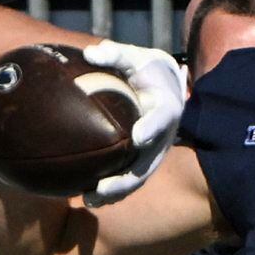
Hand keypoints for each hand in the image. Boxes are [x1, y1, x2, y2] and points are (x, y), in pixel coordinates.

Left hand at [81, 39, 182, 201]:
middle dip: (127, 180)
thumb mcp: (135, 57)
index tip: (138, 137)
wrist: (164, 85)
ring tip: (90, 200)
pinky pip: (129, 180)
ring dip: (116, 193)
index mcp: (166, 108)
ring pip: (137, 178)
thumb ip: (116, 55)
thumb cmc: (145, 70)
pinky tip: (87, 198)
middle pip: (148, 164)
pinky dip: (111, 192)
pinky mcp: (144, 161)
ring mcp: (155, 152)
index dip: (152, 128)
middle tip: (103, 188)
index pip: (162, 119)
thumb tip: (91, 54)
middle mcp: (163, 136)